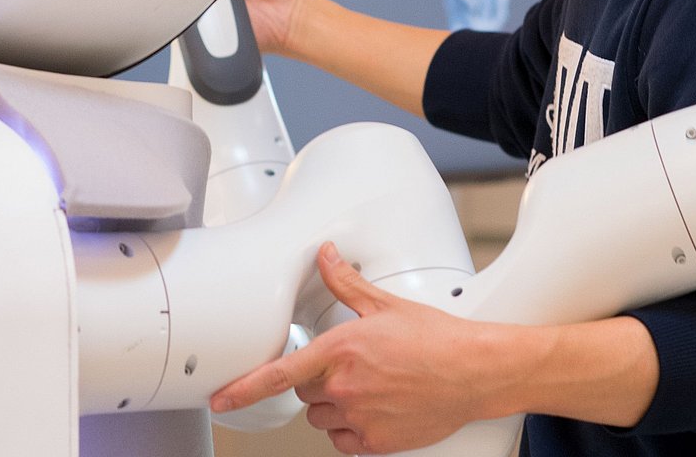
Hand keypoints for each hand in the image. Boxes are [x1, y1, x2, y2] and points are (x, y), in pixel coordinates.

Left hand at [210, 242, 511, 453]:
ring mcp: (359, 417)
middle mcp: (345, 386)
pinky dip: (352, 430)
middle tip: (354, 367)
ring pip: (322, 418)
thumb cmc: (437, 339)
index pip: (278, 374)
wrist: (474, 373)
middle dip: (320, 380)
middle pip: (304, 392)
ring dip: (334, 406)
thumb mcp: (386, 305)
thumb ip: (346, 284)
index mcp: (341, 350)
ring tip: (370, 388)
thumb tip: (326, 257)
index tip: (221, 399)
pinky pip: (343, 442)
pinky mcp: (375, 443)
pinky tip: (375, 410)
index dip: (243, 388)